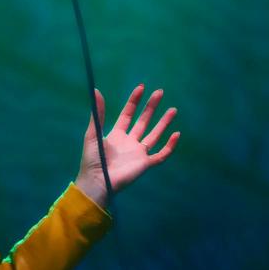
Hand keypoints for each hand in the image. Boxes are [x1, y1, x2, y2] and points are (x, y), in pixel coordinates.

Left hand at [75, 85, 178, 207]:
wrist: (97, 181)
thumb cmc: (92, 160)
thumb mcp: (92, 134)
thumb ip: (97, 115)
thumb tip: (96, 91)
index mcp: (116, 135)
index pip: (128, 114)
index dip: (134, 101)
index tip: (141, 88)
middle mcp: (129, 142)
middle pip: (144, 121)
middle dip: (151, 107)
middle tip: (160, 92)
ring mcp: (138, 153)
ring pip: (155, 135)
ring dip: (164, 123)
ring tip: (173, 110)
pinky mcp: (145, 164)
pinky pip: (161, 155)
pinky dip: (170, 146)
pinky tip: (176, 134)